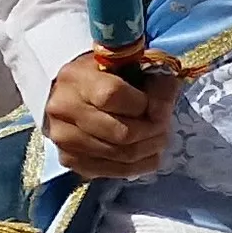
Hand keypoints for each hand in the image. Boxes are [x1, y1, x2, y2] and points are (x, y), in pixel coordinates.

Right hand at [42, 54, 171, 178]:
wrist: (69, 93)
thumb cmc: (105, 74)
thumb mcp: (128, 61)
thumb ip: (152, 73)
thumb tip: (167, 95)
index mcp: (76, 78)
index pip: (113, 96)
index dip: (146, 103)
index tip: (164, 104)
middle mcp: (63, 109)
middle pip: (121, 132)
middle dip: (153, 130)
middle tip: (166, 124)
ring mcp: (63, 138)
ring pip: (120, 154)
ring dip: (150, 148)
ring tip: (161, 137)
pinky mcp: (68, 160)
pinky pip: (112, 171)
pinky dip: (139, 165)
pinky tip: (150, 154)